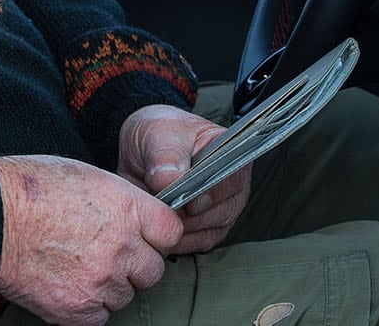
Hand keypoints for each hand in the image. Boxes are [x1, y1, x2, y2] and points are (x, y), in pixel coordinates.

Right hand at [0, 153, 182, 325]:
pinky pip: (100, 316)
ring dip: (109, 285)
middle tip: (104, 252)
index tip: (143, 236)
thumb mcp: (85, 175)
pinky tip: (66, 282)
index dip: (156, 235)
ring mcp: (101, 281)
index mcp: (127, 207)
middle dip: (134, 264)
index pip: (171, 232)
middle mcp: (121, 247)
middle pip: (152, 270)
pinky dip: (87, 305)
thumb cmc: (27, 187)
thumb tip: (134, 218)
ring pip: (125, 295)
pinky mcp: (78, 309)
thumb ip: (119, 201)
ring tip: (76, 264)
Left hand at [116, 104, 249, 254]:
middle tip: (161, 205)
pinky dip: (177, 240)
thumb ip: (165, 157)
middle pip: (221, 212)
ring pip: (208, 232)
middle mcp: (234, 185)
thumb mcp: (157, 134)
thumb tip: (170, 181)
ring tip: (157, 212)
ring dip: (180, 228)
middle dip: (187, 213)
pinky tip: (160, 228)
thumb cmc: (157, 136)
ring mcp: (224, 209)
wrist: (144, 152)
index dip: (208, 193)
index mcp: (230, 153)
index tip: (185, 201)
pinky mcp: (209, 229)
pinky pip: (198, 244)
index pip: (230, 180)